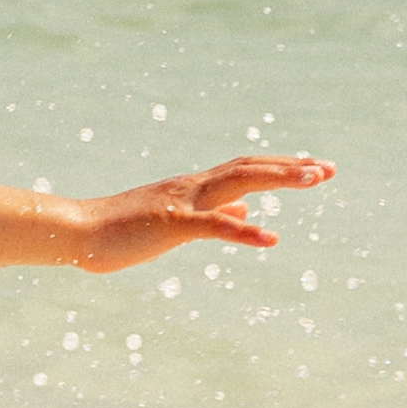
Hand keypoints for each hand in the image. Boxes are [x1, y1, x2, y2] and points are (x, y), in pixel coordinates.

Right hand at [67, 153, 328, 273]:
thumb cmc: (121, 232)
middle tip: (328, 169)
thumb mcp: (175, 224)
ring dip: (278, 179)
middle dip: (291, 167)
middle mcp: (193, 187)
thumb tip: (246, 212)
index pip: (246, 170)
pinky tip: (271, 240)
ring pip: (237, 182)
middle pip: (250, 168)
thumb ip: (211, 216)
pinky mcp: (171, 224)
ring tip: (313, 179)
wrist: (77, 231)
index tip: (316, 169)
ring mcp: (182, 203)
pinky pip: (213, 226)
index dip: (282, 168)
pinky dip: (244, 231)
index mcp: (195, 189)